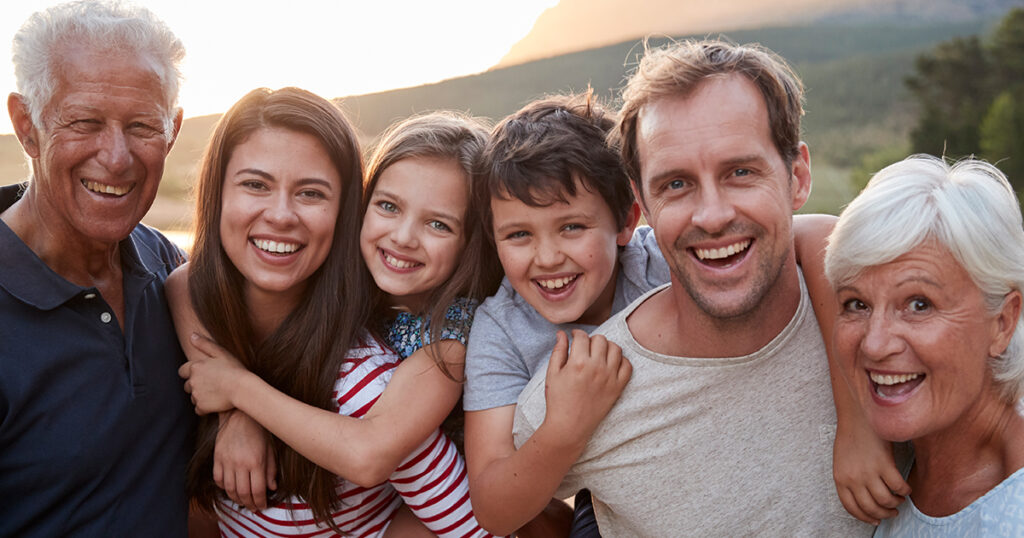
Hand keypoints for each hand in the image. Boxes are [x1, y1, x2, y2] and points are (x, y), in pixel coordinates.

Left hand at [178, 333, 248, 414]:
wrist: (242, 388)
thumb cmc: (234, 369)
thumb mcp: (221, 353)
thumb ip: (204, 344)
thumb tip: (192, 336)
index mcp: (195, 367)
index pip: (182, 371)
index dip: (190, 373)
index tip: (202, 374)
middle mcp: (193, 381)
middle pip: (187, 385)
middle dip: (196, 385)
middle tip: (212, 384)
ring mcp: (196, 395)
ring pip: (193, 397)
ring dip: (201, 396)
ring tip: (217, 394)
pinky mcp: (201, 407)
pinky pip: (199, 409)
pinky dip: (205, 408)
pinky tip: (216, 403)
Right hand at [214, 411, 277, 510]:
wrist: (240, 415)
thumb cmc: (259, 431)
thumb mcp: (270, 449)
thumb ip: (271, 470)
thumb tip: (272, 487)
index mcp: (256, 462)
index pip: (258, 490)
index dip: (260, 502)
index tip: (263, 506)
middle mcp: (240, 464)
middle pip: (243, 493)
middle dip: (249, 504)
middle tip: (253, 508)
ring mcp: (227, 462)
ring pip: (229, 489)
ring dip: (236, 499)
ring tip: (243, 501)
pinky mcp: (217, 458)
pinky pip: (218, 479)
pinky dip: (224, 487)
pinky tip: (231, 488)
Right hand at [543, 330, 631, 444]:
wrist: (569, 427)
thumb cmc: (558, 401)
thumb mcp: (552, 374)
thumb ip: (558, 351)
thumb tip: (562, 334)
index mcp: (577, 363)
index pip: (582, 336)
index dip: (576, 334)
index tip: (574, 337)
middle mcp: (596, 368)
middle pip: (601, 339)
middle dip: (592, 340)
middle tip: (586, 348)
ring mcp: (609, 378)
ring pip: (616, 349)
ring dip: (607, 348)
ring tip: (598, 354)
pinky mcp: (618, 388)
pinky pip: (627, 365)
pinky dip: (621, 361)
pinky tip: (610, 365)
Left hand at [833, 420, 910, 523]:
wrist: (858, 416)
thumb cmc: (851, 437)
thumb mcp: (842, 461)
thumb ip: (849, 479)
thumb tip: (864, 498)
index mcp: (840, 478)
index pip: (851, 508)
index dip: (865, 517)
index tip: (874, 520)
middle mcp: (853, 479)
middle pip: (871, 508)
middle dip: (883, 514)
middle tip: (892, 512)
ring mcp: (869, 472)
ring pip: (886, 501)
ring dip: (895, 504)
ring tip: (899, 500)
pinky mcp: (885, 464)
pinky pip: (899, 487)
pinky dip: (905, 491)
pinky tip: (906, 488)